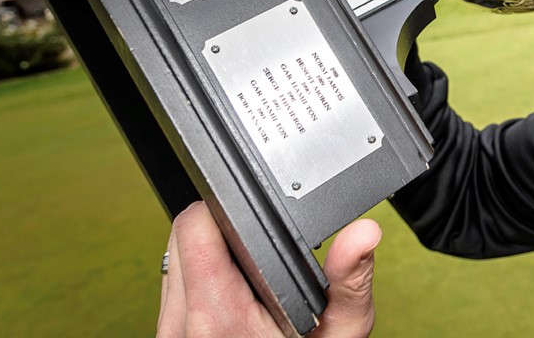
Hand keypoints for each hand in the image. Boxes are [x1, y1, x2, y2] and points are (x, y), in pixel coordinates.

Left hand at [157, 201, 380, 337]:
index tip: (256, 220)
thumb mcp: (341, 334)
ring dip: (208, 257)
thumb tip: (364, 232)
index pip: (194, 225)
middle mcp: (181, 326)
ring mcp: (169, 336)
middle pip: (182, 237)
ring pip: (174, 262)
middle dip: (222, 232)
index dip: (225, 209)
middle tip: (262, 256)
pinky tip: (236, 302)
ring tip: (252, 280)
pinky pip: (174, 293)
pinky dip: (201, 285)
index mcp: (219, 315)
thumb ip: (350, 280)